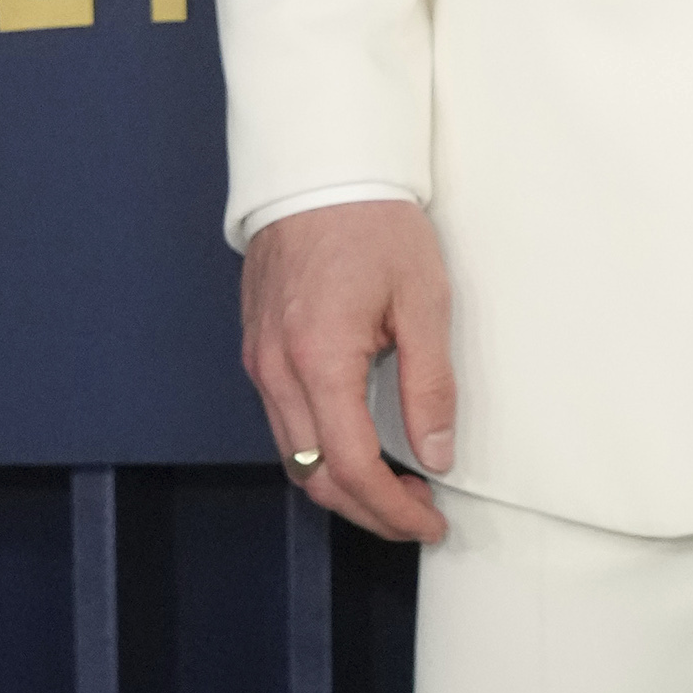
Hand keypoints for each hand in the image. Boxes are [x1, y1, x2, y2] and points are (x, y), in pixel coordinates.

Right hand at [244, 204, 455, 544]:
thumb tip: (436, 454)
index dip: (392, 509)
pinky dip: (320, 453)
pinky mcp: (257, 351)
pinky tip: (359, 447)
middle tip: (418, 517)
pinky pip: (283, 425)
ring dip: (342, 486)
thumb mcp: (423, 302)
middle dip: (368, 512)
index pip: (350, 467)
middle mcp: (276, 370)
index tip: (429, 521)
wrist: (318, 170)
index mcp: (319, 359)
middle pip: (313, 477)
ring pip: (293, 458)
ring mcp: (259, 362)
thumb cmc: (372, 223)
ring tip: (396, 488)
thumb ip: (429, 386)